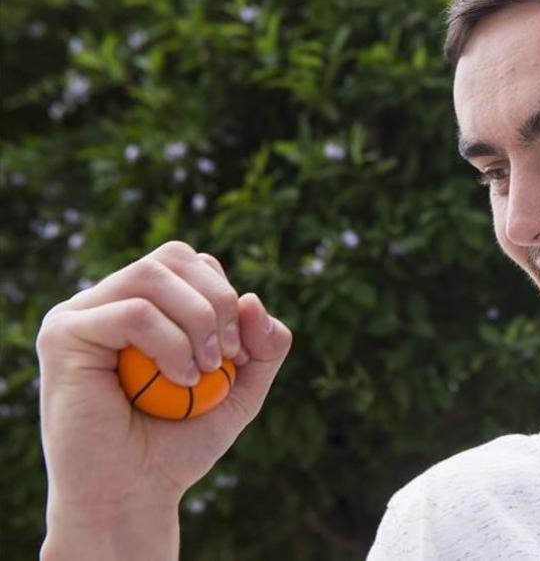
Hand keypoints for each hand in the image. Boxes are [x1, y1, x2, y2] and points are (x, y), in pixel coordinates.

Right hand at [37, 241, 291, 558]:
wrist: (133, 493)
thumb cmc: (180, 442)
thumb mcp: (243, 389)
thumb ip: (265, 345)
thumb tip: (254, 299)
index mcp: (144, 304)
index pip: (193, 262)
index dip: (227, 297)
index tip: (240, 352)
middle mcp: (107, 299)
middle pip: (174, 257)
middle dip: (217, 302)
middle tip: (224, 357)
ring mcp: (80, 313)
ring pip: (151, 275)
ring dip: (196, 320)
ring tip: (202, 371)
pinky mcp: (62, 335)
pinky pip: (131, 312)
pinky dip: (169, 343)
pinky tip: (179, 379)